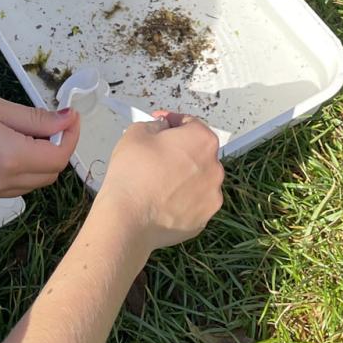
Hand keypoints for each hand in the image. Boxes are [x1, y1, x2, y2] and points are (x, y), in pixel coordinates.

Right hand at [0, 77, 79, 201]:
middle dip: (54, 151)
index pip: (57, 159)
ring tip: (22, 132)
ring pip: (24, 187)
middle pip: (45, 177)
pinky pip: (0, 189)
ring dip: (33, 163)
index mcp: (8, 159)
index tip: (69, 116)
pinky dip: (9, 172)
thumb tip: (67, 121)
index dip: (70, 138)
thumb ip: (34, 119)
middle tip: (49, 122)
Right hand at [93, 113, 223, 251]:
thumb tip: (161, 130)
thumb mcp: (137, 132)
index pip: (190, 124)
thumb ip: (155, 125)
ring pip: (197, 180)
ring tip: (157, 181)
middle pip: (197, 153)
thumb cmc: (133, 174)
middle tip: (155, 154)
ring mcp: (211, 197)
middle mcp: (214, 168)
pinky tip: (161, 200)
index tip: (159, 124)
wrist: (128, 218)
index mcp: (202, 141)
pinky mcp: (203, 220)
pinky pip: (193, 203)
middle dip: (179, 150)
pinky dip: (181, 200)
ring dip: (182, 176)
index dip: (171, 122)